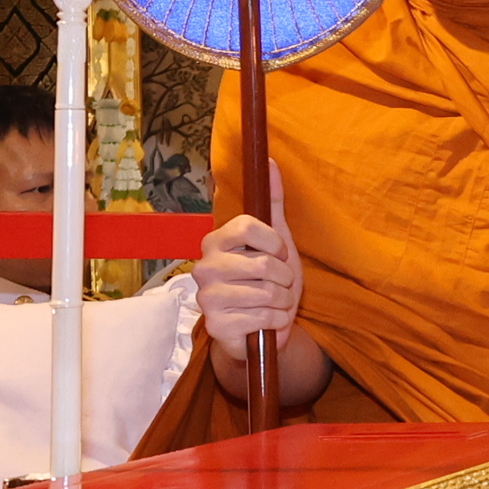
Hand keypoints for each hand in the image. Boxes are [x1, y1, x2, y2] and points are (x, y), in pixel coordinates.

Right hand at [191, 167, 332, 404]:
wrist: (260, 327)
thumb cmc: (268, 280)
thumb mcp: (276, 240)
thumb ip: (273, 201)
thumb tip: (269, 161)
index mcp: (216, 241)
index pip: (249, 227)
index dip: (275, 243)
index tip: (278, 253)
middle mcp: (204, 266)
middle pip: (264, 265)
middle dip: (285, 278)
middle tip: (279, 284)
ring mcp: (206, 297)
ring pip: (267, 293)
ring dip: (283, 301)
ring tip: (275, 303)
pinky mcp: (215, 325)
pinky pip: (263, 317)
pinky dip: (276, 320)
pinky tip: (267, 321)